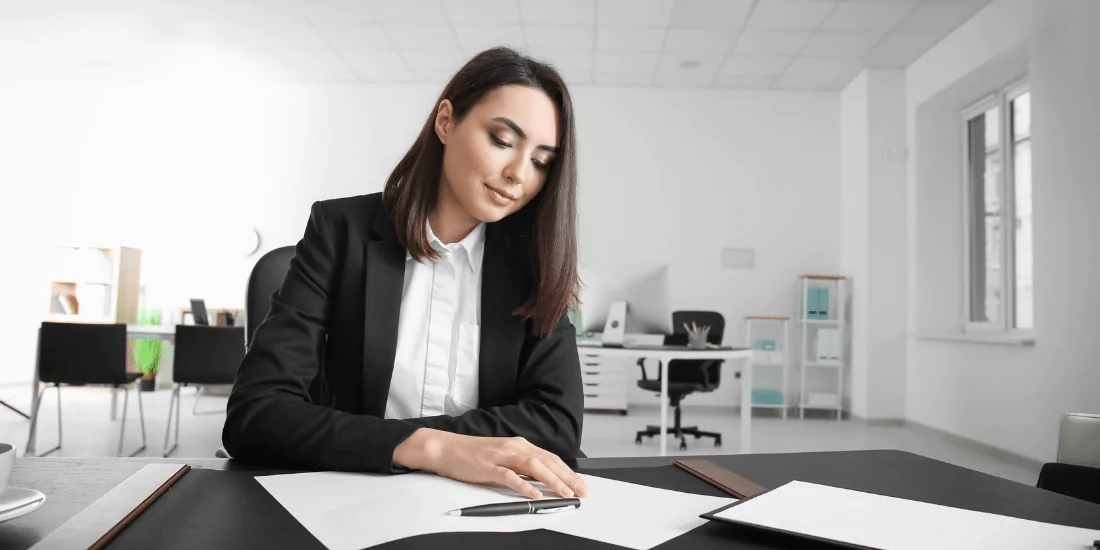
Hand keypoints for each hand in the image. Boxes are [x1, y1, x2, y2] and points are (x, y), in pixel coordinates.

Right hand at [394, 428, 588, 499]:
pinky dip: (523, 485)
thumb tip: (541, 479)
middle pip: (547, 462)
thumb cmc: (472, 454)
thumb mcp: (502, 456)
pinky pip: (509, 476)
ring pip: (533, 467)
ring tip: (565, 493)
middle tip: (581, 491)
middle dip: (567, 477)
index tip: (580, 484)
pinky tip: (534, 494)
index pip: (550, 458)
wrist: (445, 448)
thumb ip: (521, 465)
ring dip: (552, 481)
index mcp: (519, 445)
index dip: (567, 471)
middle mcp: (514, 447)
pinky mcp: (488, 466)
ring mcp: (501, 456)